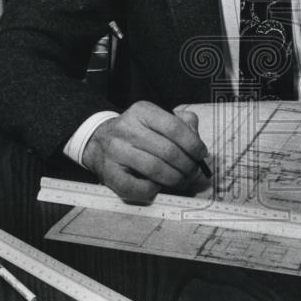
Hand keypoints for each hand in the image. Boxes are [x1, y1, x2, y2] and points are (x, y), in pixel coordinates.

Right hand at [82, 101, 207, 201]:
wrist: (99, 141)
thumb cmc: (138, 132)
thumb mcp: (158, 118)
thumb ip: (183, 124)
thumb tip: (198, 144)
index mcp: (142, 111)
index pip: (174, 127)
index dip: (193, 143)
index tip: (201, 154)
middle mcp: (126, 129)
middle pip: (167, 150)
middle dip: (187, 165)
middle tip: (194, 172)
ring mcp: (116, 151)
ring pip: (154, 169)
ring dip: (175, 179)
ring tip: (182, 181)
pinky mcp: (109, 173)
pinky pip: (137, 187)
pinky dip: (153, 189)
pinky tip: (159, 186)